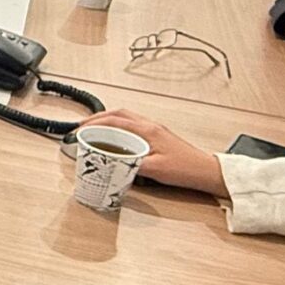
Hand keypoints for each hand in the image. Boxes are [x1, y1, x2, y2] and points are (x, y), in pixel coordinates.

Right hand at [73, 107, 224, 197]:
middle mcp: (150, 126)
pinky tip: (116, 138)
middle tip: (82, 127)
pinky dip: (119, 127)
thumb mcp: (155, 170)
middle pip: (118, 114)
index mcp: (147, 130)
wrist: (205, 170)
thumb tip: (113, 163)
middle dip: (97, 118)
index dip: (94, 125)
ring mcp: (154, 129)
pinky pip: (133, 125)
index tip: (79, 131)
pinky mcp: (158, 136)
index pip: (115, 122)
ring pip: (126, 117)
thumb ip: (132, 165)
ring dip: (108, 120)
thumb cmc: (185, 169)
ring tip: (94, 129)